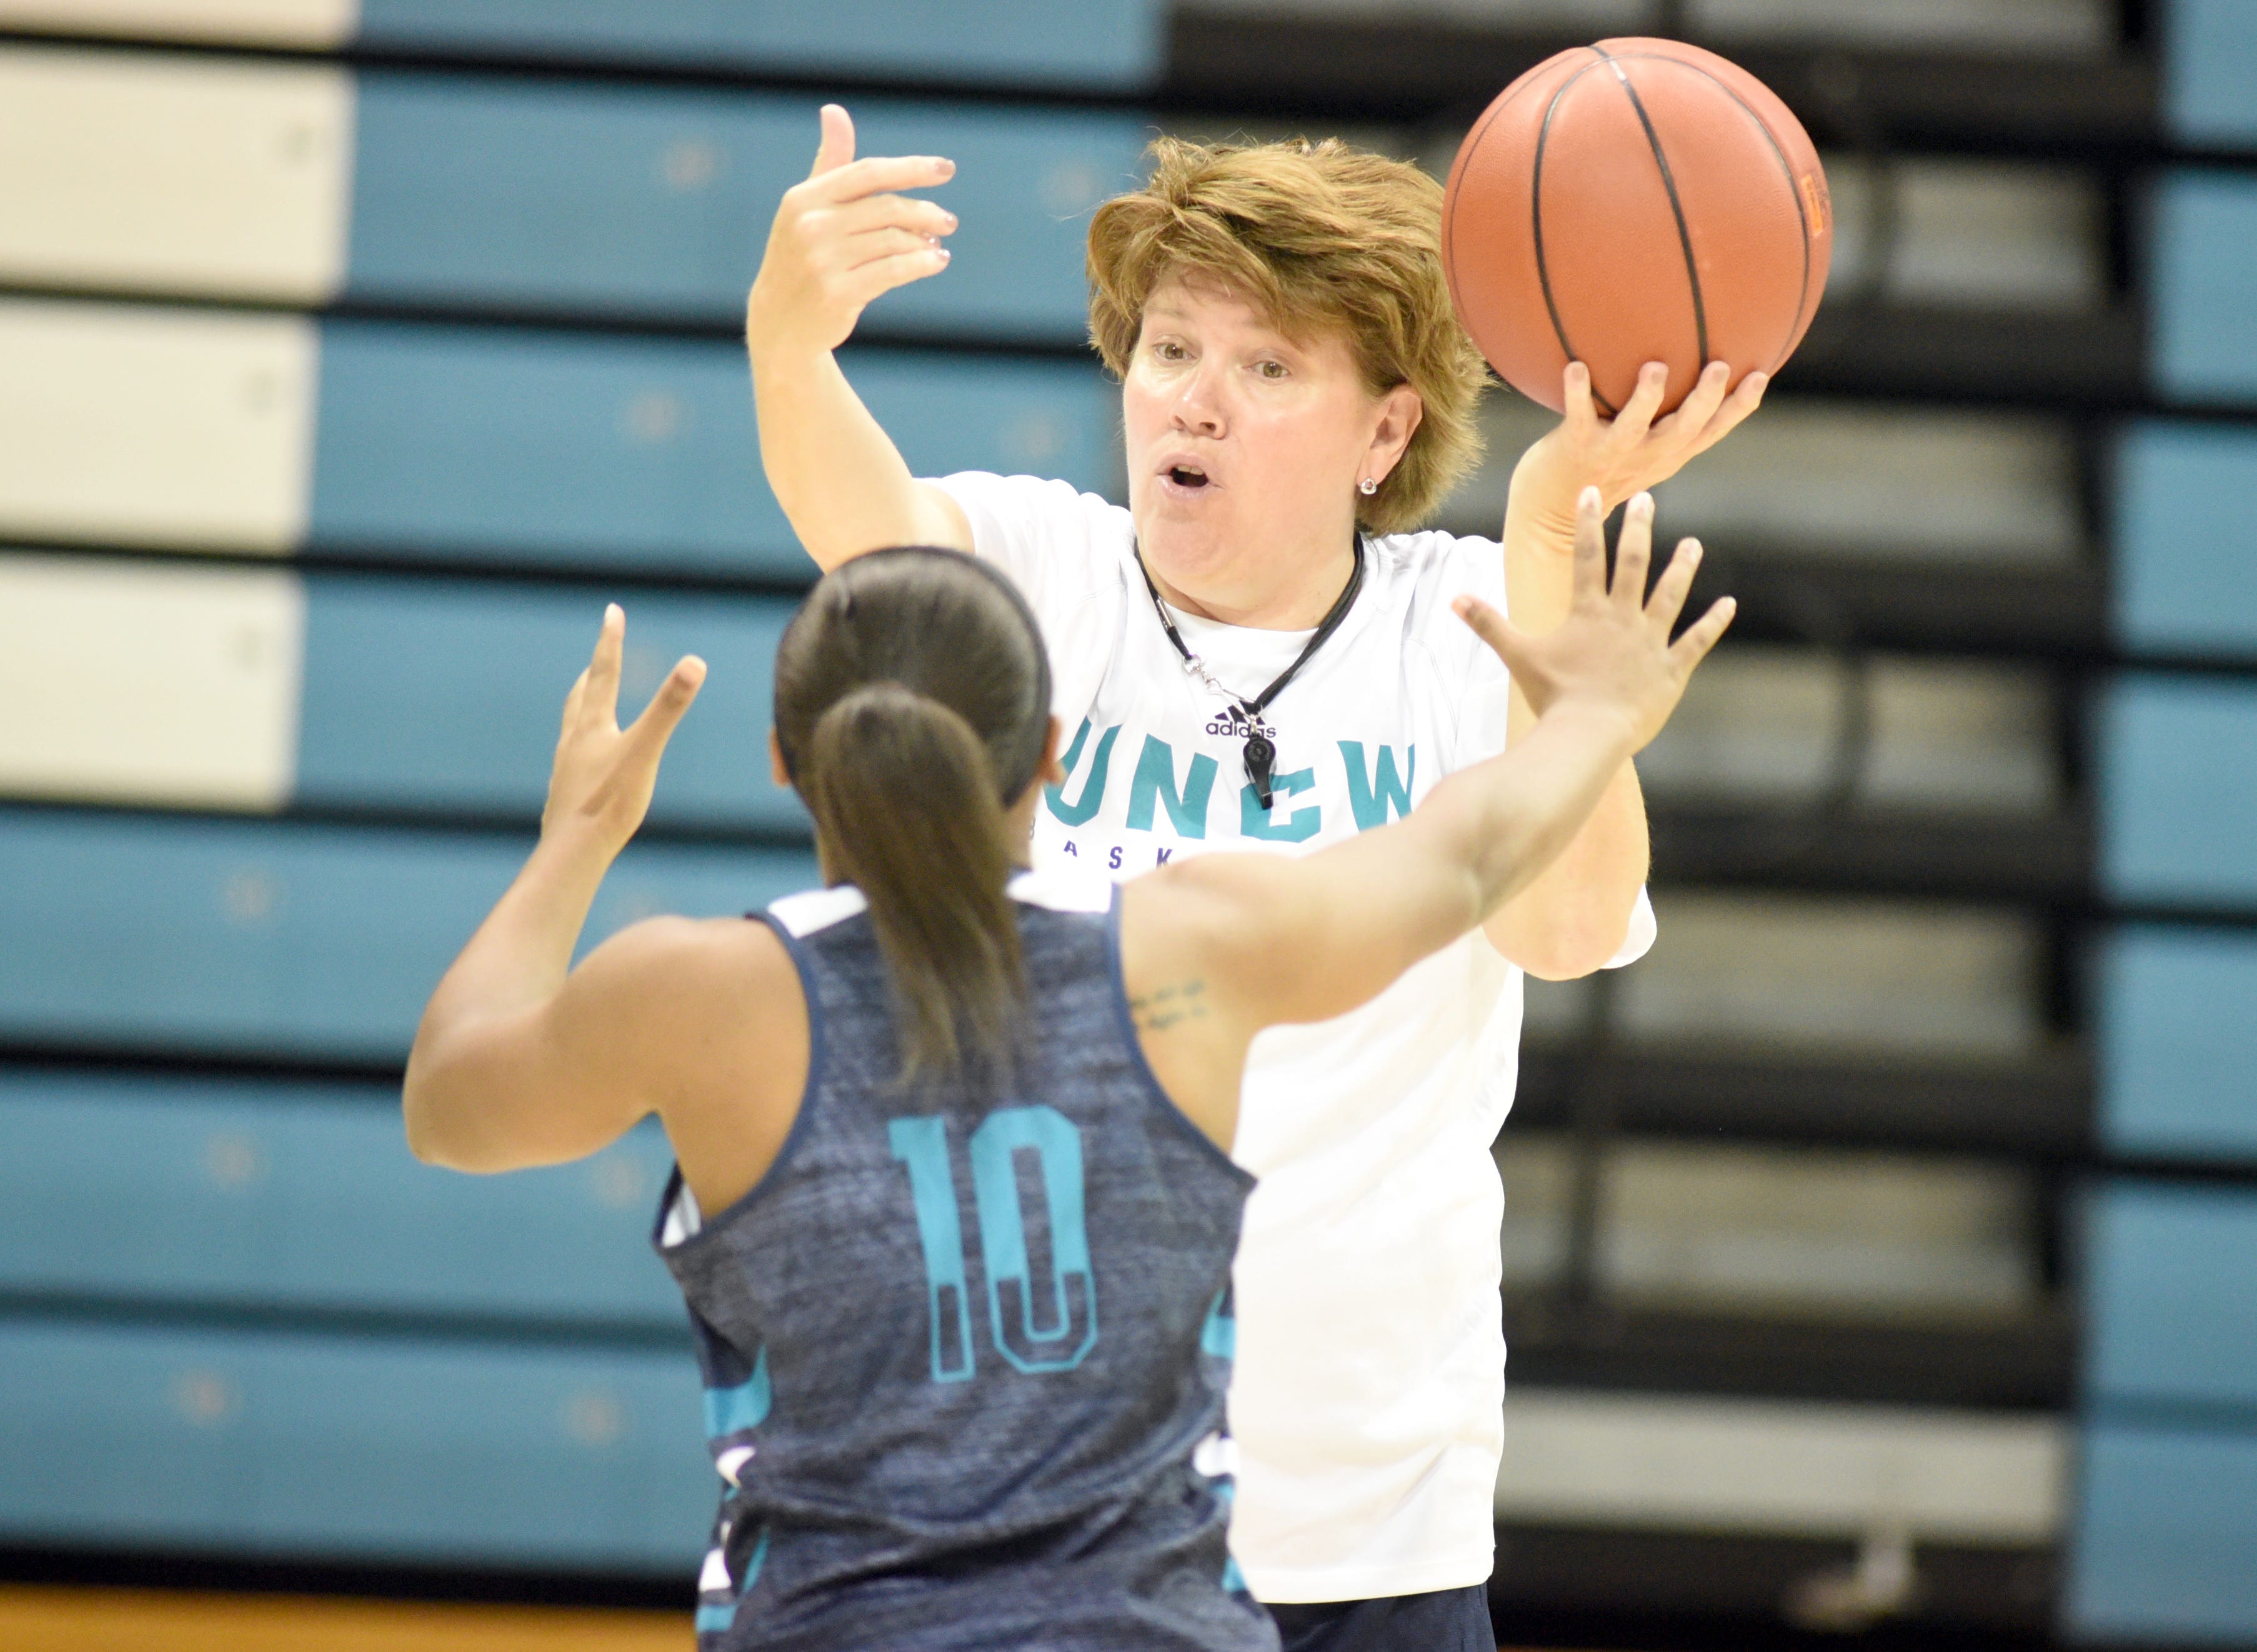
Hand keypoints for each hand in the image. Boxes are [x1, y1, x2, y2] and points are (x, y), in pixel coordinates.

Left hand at [543, 606, 705, 852]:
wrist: (571, 853)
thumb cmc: (608, 804)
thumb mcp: (646, 751)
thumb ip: (669, 708)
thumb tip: (695, 662)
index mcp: (593, 726)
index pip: (604, 673)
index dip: (610, 641)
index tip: (613, 611)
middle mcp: (574, 742)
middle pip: (580, 698)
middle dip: (591, 675)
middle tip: (595, 659)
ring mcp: (566, 769)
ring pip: (572, 729)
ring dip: (581, 711)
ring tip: (584, 706)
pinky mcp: (565, 796)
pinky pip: (571, 762)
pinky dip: (579, 749)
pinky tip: (582, 766)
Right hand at [745, 104, 956, 356]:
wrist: (780, 322)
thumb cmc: (802, 257)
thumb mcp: (809, 209)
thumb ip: (830, 164)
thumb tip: (835, 110)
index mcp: (805, 198)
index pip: (869, 172)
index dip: (911, 168)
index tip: (946, 169)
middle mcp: (811, 226)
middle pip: (887, 208)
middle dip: (925, 213)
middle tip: (948, 221)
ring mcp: (823, 261)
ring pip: (894, 241)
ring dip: (924, 242)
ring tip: (937, 245)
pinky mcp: (838, 293)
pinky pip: (894, 271)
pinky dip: (922, 265)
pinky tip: (936, 262)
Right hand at [1456, 487, 1732, 752]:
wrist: (1590, 733)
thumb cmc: (1553, 696)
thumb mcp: (1517, 656)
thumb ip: (1488, 624)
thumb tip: (1453, 598)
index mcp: (1588, 612)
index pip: (1587, 557)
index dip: (1587, 522)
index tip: (1592, 492)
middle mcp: (1623, 619)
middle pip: (1633, 564)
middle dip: (1639, 529)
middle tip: (1648, 499)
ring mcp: (1651, 643)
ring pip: (1670, 596)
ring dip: (1682, 568)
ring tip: (1693, 544)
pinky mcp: (1671, 670)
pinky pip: (1696, 642)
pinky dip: (1713, 623)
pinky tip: (1728, 605)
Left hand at [1511, 359, 1765, 537]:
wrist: (1551, 512)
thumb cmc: (1601, 469)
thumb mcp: (1643, 452)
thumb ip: (1667, 423)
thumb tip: (1684, 367)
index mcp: (1667, 455)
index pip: (1710, 431)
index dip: (1737, 407)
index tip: (1760, 376)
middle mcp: (1645, 456)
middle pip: (1683, 429)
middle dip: (1705, 399)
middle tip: (1720, 366)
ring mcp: (1611, 453)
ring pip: (1634, 426)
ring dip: (1645, 398)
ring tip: (1655, 368)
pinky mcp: (1576, 446)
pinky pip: (1578, 415)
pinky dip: (1576, 392)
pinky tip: (1574, 366)